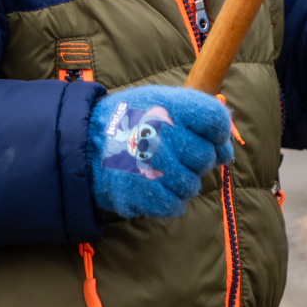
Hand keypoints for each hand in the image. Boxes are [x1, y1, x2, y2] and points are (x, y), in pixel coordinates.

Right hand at [87, 85, 233, 220]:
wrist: (80, 145)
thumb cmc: (127, 122)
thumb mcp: (158, 102)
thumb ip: (197, 117)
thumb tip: (226, 151)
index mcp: (167, 105)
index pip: (214, 119)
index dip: (218, 135)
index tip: (209, 141)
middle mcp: (160, 133)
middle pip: (205, 156)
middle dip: (196, 160)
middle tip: (175, 156)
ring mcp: (150, 165)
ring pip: (192, 185)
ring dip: (181, 183)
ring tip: (159, 172)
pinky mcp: (142, 193)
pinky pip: (175, 205)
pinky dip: (168, 200)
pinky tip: (153, 187)